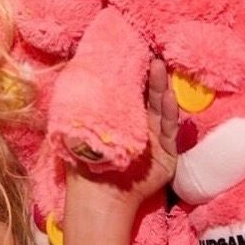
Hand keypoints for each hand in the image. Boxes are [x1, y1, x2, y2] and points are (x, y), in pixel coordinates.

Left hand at [64, 57, 178, 216]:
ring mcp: (155, 138)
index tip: (131, 48)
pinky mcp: (168, 153)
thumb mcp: (77, 127)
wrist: (99, 196)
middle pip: (147, 95)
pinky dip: (170, 112)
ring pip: (160, 107)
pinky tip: (169, 96)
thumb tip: (75, 71)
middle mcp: (139, 125)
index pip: (128, 90)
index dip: (130, 71)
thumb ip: (81, 104)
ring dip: (160, 87)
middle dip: (149, 74)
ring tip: (158, 67)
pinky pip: (170, 128)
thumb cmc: (84, 162)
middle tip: (149, 51)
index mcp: (119, 117)